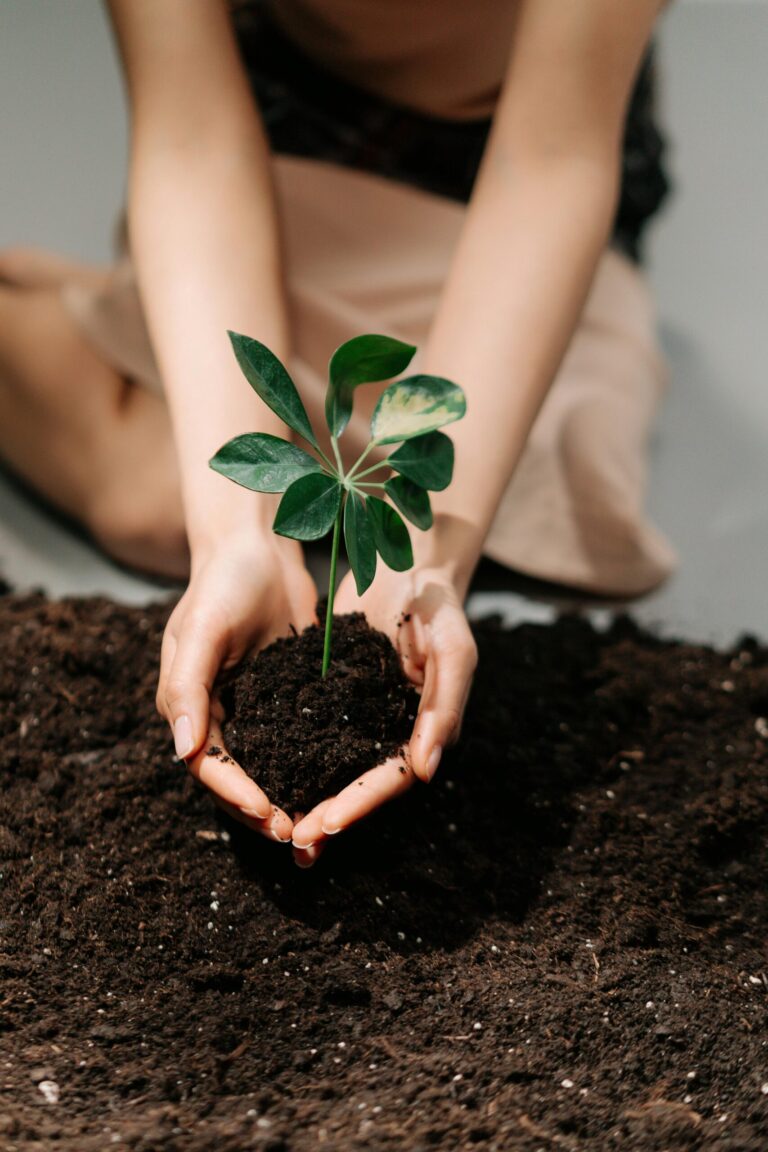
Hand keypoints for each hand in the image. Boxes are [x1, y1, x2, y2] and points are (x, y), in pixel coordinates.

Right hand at [157, 532, 316, 840]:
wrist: (260, 547)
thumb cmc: (224, 582)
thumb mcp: (202, 629)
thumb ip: (188, 687)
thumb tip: (184, 749)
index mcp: (189, 705)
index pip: (207, 764)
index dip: (234, 793)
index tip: (266, 814)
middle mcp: (217, 714)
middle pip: (233, 778)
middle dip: (260, 809)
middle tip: (295, 834)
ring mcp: (251, 708)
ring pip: (265, 767)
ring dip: (284, 797)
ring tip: (312, 824)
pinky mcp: (283, 697)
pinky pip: (292, 741)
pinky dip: (307, 767)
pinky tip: (335, 784)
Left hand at [291, 563, 476, 865]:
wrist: (407, 562)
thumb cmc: (439, 604)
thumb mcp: (454, 648)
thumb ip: (444, 706)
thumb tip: (425, 772)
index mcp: (426, 729)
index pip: (391, 778)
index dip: (360, 804)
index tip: (325, 825)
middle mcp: (393, 731)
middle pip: (359, 785)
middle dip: (329, 816)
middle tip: (294, 841)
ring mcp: (362, 716)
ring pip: (333, 769)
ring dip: (307, 798)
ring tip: (273, 825)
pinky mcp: (335, 697)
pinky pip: (312, 734)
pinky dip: (292, 757)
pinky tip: (262, 774)